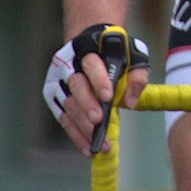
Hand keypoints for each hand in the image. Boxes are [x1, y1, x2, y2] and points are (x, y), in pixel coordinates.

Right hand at [43, 27, 149, 155]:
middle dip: (87, 105)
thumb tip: (130, 102)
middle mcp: (69, 65)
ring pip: (69, 105)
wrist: (89, 43)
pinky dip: (75, 134)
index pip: (91, 64)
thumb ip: (136, 75)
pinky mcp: (54, 96)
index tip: (109, 97)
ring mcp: (59, 81)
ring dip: (83, 126)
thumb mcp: (132, 55)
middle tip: (99, 121)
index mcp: (89, 51)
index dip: (99, 80)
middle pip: (76, 85)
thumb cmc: (113, 52)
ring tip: (99, 143)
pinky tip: (88, 147)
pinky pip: (63, 118)